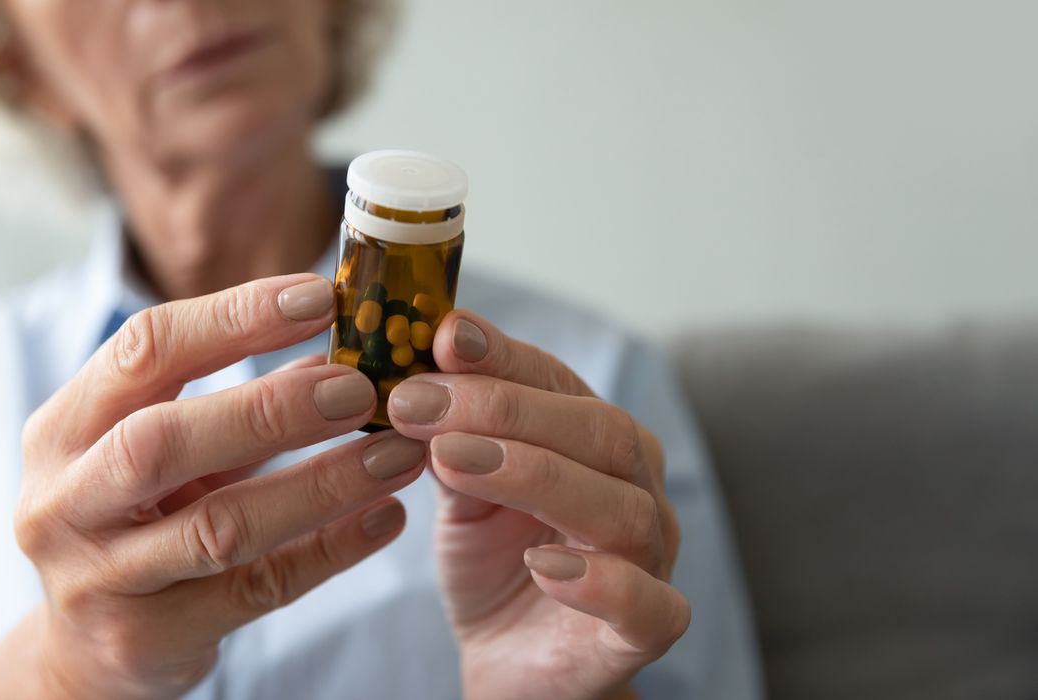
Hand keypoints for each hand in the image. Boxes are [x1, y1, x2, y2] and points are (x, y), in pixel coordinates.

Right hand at [0, 274, 425, 698]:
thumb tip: (340, 348)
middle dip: (271, 408)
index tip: (323, 298)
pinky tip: (385, 519)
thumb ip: (234, 401)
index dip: (235, 317)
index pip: (143, 350)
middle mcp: (63, 501)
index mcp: (62, 430)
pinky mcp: (147, 640)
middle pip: (162, 440)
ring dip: (321, 484)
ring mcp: (99, 579)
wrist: (84, 651)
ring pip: (219, 527)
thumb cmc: (133, 520)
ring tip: (399, 454)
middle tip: (363, 389)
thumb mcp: (160, 451)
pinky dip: (330, 550)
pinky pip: (256, 590)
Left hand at [387, 310, 687, 699]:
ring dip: (533, 476)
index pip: (559, 381)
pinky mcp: (645, 631)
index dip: (503, 356)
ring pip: (622, 509)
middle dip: (505, 410)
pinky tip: (540, 566)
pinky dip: (601, 582)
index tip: (443, 335)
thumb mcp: (460, 488)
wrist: (510, 660)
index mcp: (594, 441)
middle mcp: (634, 488)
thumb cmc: (495, 561)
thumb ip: (451, 436)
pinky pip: (648, 605)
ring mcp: (650, 560)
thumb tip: (418, 379)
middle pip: (601, 433)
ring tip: (453, 461)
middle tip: (420, 403)